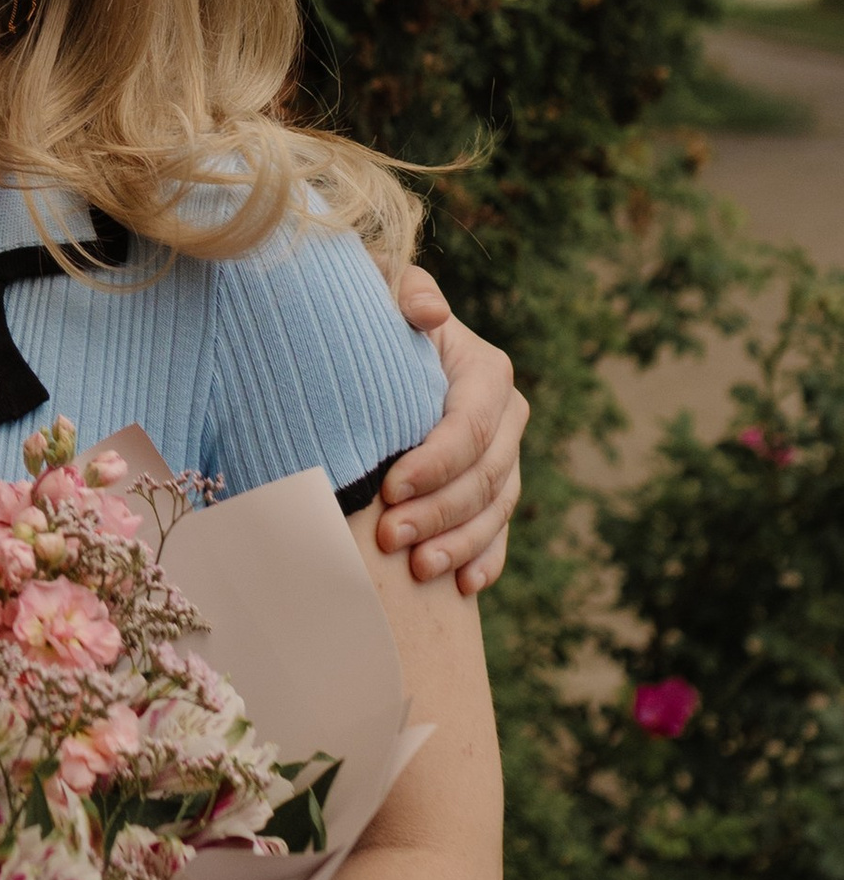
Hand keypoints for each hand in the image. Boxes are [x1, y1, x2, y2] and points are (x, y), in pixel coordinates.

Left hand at [383, 269, 525, 593]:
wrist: (375, 353)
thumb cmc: (373, 319)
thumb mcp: (382, 291)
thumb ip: (405, 292)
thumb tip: (429, 313)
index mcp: (486, 372)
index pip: (471, 425)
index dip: (436, 461)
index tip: (390, 487)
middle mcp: (506, 416)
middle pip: (486, 475)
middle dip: (439, 511)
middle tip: (388, 537)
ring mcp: (505, 457)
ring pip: (496, 510)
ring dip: (459, 544)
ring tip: (417, 569)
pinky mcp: (494, 492)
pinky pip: (499, 533)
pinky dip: (483, 560)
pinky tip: (463, 587)